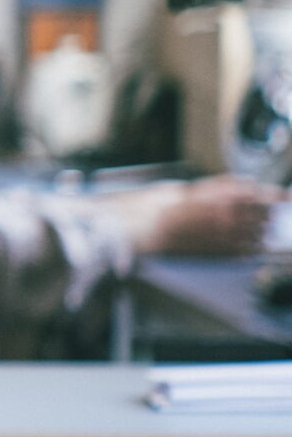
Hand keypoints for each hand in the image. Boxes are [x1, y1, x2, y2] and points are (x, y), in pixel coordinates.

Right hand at [137, 177, 277, 259]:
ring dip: (261, 232)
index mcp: (229, 198)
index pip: (266, 196)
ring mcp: (230, 237)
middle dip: (268, 214)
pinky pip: (248, 252)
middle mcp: (234, 217)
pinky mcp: (223, 253)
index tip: (288, 198)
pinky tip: (247, 244)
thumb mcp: (202, 186)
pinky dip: (251, 248)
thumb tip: (249, 183)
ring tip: (255, 229)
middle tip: (265, 213)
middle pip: (266, 217)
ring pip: (260, 236)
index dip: (280, 197)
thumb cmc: (175, 205)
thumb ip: (228, 184)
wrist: (156, 227)